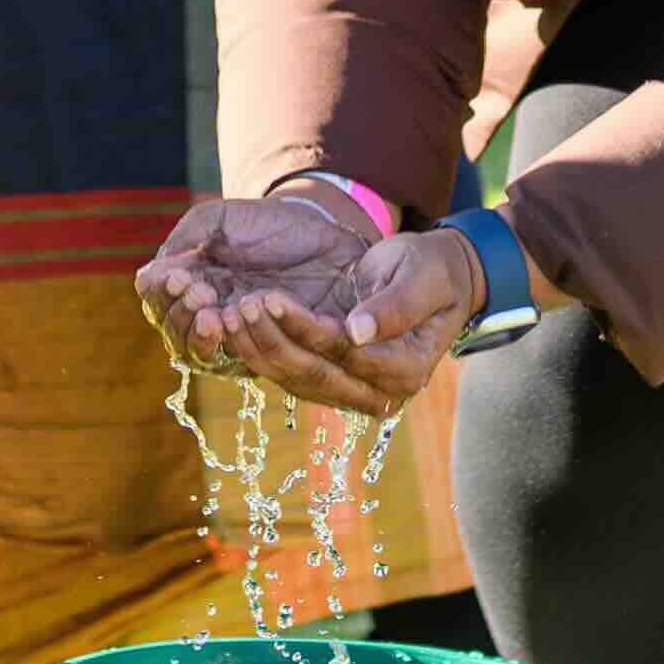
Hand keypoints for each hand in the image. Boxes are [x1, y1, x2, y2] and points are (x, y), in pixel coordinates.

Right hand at [138, 185, 391, 363]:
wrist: (322, 231)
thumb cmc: (266, 224)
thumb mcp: (219, 219)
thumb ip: (185, 238)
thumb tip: (150, 275)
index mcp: (190, 286)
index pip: (157, 304)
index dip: (162, 295)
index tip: (179, 275)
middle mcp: (208, 317)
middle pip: (174, 337)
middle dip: (180, 316)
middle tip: (201, 292)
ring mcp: (236, 338)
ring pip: (201, 357)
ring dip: (202, 337)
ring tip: (216, 312)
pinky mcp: (268, 351)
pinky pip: (242, 362)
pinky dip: (236, 344)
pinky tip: (241, 321)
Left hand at [240, 226, 482, 418]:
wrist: (435, 280)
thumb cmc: (433, 272)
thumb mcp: (423, 278)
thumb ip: (395, 306)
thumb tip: (356, 332)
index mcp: (406, 370)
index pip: (346, 355)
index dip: (307, 329)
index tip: (273, 299)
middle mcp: (379, 392)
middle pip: (314, 373)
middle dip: (272, 339)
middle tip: (239, 305)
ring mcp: (352, 390)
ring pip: (294, 377)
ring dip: (257, 346)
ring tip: (228, 311)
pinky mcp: (330, 379)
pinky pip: (289, 371)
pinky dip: (259, 349)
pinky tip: (233, 324)